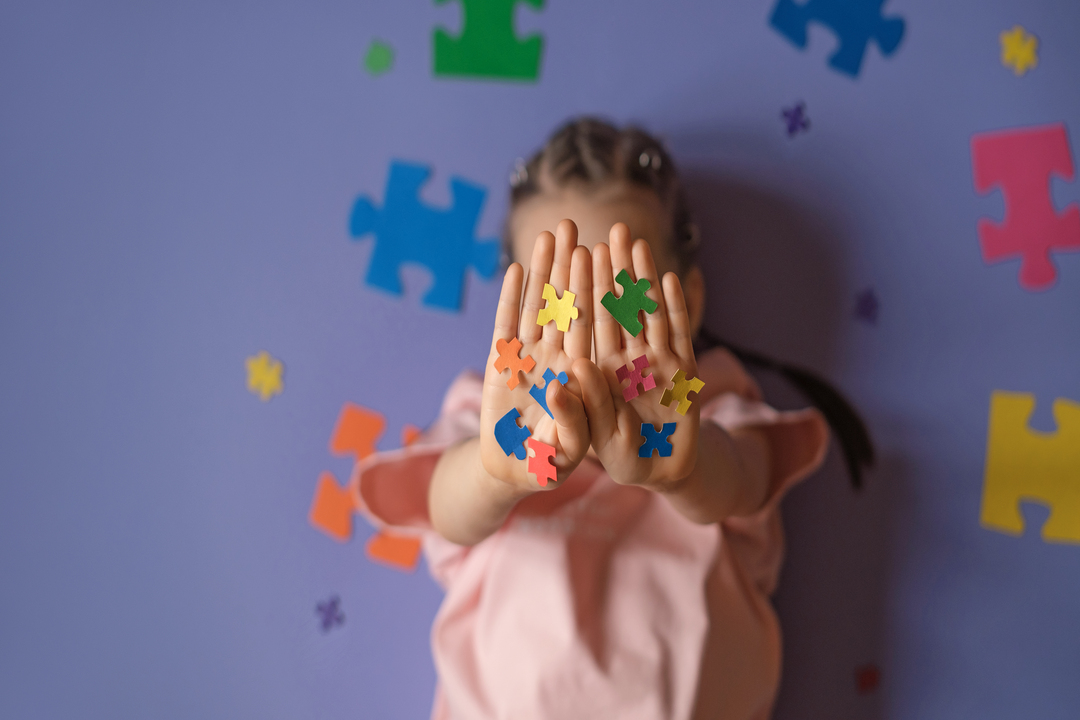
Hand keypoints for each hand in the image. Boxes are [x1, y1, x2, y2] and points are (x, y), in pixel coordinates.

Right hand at [479, 220, 592, 491]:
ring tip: (549, 232)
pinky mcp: (501, 363)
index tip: (602, 255)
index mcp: (582, 375)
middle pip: (567, 302)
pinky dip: (511, 298)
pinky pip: (507, 325)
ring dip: (544, 269)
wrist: (516, 471)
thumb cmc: (549, 464)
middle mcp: (558, 358)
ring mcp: (529, 357)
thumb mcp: (565, 451)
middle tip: (573, 223)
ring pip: (539, 305)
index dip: (596, 289)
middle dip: (570, 264)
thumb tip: (564, 387)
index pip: (592, 325)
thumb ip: (571, 423)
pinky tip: (518, 269)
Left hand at [574, 223, 699, 489]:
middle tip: (610, 227)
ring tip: (636, 241)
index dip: (583, 288)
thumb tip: (576, 368)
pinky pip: (678, 335)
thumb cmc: (613, 461)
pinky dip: (676, 308)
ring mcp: (652, 364)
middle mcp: (621, 361)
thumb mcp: (587, 443)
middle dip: (612, 268)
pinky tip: (672, 278)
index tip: (579, 252)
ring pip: (645, 312)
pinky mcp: (682, 374)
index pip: (585, 324)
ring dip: (641, 277)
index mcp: (591, 373)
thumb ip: (583, 407)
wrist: (658, 475)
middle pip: (615, 306)